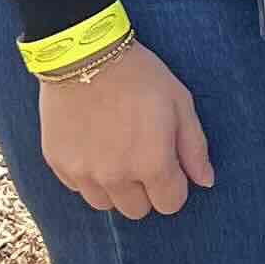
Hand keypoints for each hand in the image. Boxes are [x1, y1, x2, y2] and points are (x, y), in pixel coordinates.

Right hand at [37, 44, 214, 216]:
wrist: (83, 54)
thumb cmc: (139, 75)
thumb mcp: (179, 103)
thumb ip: (194, 148)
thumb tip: (205, 182)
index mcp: (151, 164)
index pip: (170, 204)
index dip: (174, 185)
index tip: (168, 164)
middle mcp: (116, 177)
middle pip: (137, 210)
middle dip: (146, 190)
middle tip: (141, 156)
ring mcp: (83, 173)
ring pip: (106, 204)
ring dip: (115, 187)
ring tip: (116, 152)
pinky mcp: (58, 164)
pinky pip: (78, 188)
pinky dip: (88, 175)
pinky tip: (93, 146)